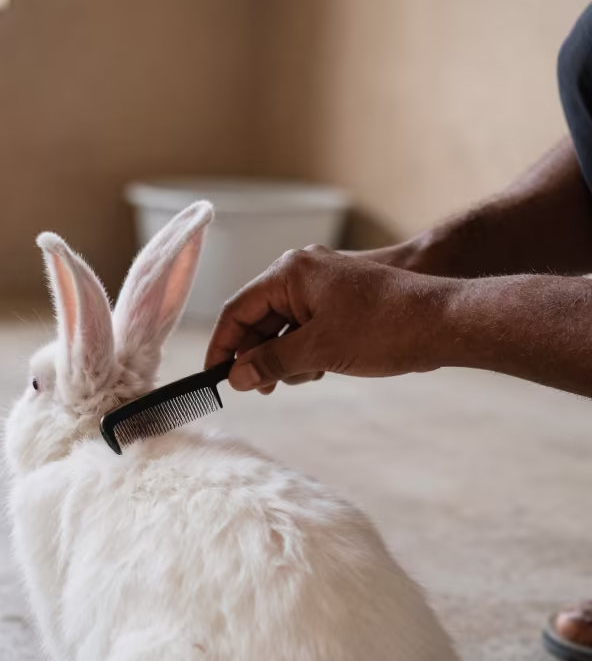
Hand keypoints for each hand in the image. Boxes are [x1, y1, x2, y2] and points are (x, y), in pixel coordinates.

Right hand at [205, 245, 453, 393]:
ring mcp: (324, 286)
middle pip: (259, 317)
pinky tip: (320, 370)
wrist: (444, 322)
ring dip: (283, 357)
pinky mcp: (342, 302)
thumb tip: (236, 376)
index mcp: (291, 272)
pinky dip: (305, 351)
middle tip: (259, 388)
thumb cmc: (384, 328)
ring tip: (301, 377)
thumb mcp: (318, 351)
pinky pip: (306, 328)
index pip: (238, 309)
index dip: (223, 347)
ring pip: (283, 327)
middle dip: (257, 355)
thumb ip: (271, 362)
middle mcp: (303, 272)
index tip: (216, 379)